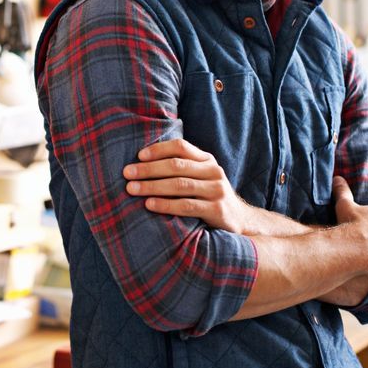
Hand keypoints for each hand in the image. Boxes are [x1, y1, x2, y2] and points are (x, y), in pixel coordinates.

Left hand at [123, 139, 254, 233]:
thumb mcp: (201, 177)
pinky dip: (166, 204)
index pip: (180, 146)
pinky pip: (187, 206)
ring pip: (180, 185)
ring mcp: (216, 190)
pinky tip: (149, 204)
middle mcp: (213, 171)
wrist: (241, 220)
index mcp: (207, 160)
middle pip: (176, 165)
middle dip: (148, 169)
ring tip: (131, 189)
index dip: (158, 149)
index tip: (138, 155)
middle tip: (127, 173)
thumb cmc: (209, 197)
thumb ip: (182, 168)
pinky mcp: (217, 210)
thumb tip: (141, 162)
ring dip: (152, 186)